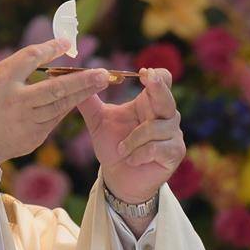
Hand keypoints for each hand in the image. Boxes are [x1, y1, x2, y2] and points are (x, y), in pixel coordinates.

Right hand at [0, 39, 108, 165]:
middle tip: (103, 73)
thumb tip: (58, 46)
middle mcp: (16, 102)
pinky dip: (68, 106)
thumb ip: (23, 62)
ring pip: (60, 106)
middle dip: (82, 80)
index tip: (67, 43)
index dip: (50, 49)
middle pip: (55, 89)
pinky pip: (56, 119)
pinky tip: (81, 96)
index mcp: (3, 82)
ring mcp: (26, 122)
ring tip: (101, 81)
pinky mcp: (34, 137)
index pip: (30, 59)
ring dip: (82, 93)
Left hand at [77, 67, 183, 205]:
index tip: (143, 72)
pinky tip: (131, 159)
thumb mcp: (98, 121)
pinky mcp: (174, 152)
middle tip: (148, 78)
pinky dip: (139, 153)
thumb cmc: (113, 147)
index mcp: (148, 102)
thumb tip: (75, 79)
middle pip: (167, 95)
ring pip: (155, 127)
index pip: (161, 80)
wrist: (118, 177)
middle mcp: (165, 115)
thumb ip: (88, 101)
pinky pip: (156, 147)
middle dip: (157, 87)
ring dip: (133, 139)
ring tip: (122, 149)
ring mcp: (172, 133)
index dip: (155, 75)